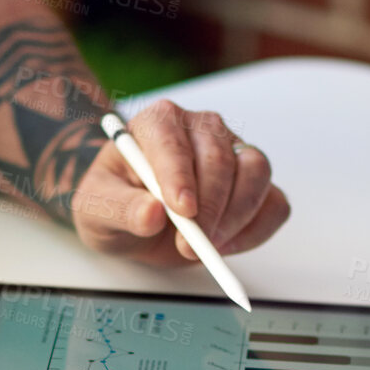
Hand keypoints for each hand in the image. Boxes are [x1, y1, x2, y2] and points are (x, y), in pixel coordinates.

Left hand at [70, 100, 289, 265]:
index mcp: (158, 122)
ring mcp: (233, 151)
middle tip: (191, 245)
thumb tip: (150, 214)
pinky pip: (274, 202)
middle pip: (221, 158)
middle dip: (211, 207)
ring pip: (256, 173)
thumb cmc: (113, 200)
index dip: (181, 176)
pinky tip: (227, 245)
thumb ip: (119, 209)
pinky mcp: (253, 183)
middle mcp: (200, 129)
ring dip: (237, 216)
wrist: (131, 215)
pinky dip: (257, 228)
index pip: (175, 142)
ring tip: (208, 246)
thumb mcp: (95, 208)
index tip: (182, 210)